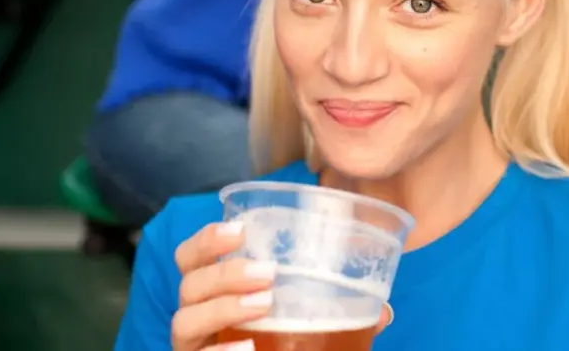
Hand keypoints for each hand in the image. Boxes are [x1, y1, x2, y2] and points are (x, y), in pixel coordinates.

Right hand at [171, 222, 393, 350]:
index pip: (191, 257)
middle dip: (225, 272)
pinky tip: (245, 347)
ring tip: (264, 304)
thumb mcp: (308, 322)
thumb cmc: (282, 345)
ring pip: (184, 319)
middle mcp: (196, 316)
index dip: (208, 239)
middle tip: (268, 272)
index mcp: (215, 291)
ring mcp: (192, 345)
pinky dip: (220, 350)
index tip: (241, 230)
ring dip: (224, 306)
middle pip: (188, 283)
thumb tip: (383, 312)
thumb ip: (338, 310)